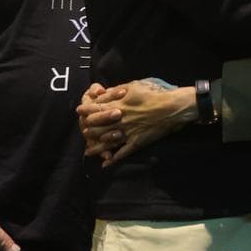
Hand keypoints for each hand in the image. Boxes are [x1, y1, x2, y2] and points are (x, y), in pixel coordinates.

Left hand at [76, 80, 195, 165]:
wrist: (171, 107)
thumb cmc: (153, 93)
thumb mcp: (133, 86)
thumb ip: (116, 90)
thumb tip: (103, 94)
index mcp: (117, 106)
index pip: (95, 110)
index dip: (86, 110)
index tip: (79, 111)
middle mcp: (119, 121)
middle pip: (97, 128)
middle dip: (89, 130)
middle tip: (84, 131)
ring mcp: (127, 133)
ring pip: (106, 142)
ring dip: (96, 148)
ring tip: (88, 151)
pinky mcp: (136, 142)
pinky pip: (122, 153)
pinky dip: (113, 160)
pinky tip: (106, 164)